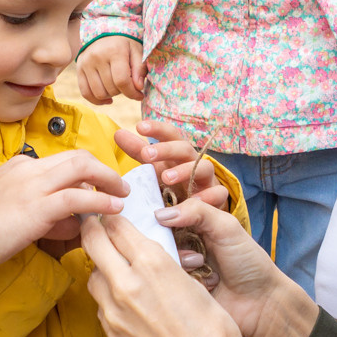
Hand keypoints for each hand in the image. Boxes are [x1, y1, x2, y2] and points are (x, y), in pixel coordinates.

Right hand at [0, 151, 126, 262]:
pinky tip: (113, 209)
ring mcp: (33, 185)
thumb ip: (37, 208)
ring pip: (82, 168)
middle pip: (76, 157)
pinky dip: (100, 201)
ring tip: (121, 195)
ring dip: (108, 180)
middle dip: (102, 170)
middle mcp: (28, 168)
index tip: (96, 188)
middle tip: (117, 186)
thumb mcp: (6, 208)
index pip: (60, 162)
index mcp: (19, 166)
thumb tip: (69, 220)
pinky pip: (78, 198)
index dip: (84, 174)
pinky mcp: (38, 206)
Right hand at [76, 36, 144, 104]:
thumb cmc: (124, 44)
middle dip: (123, 92)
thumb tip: (138, 87)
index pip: (122, 80)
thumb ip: (140, 69)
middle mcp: (97, 56)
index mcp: (115, 50)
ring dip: (111, 96)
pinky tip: (108, 99)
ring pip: (98, 93)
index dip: (132, 93)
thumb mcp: (137, 51)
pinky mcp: (79, 69)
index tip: (139, 95)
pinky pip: (85, 93)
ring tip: (117, 88)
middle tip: (128, 85)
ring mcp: (86, 63)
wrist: (104, 34)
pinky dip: (97, 100)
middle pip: (111, 88)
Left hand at [80, 213, 246, 336]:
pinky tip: (126, 302)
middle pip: (94, 244)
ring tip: (116, 270)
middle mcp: (127, 284)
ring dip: (101, 269)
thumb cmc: (213, 326)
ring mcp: (115, 312)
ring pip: (93, 277)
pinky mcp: (113, 334)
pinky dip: (109, 298)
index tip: (110, 215)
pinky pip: (101, 307)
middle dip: (93, 231)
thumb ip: (160, 263)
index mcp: (152, 264)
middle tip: (94, 226)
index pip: (117, 227)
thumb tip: (142, 253)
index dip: (112, 218)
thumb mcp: (190, 281)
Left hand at [113, 119, 229, 211]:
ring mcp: (207, 180)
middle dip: (166, 149)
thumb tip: (117, 133)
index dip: (157, 128)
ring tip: (166, 179)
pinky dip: (209, 196)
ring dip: (184, 170)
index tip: (139, 126)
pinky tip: (195, 200)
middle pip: (184, 148)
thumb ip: (139, 152)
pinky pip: (219, 193)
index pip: (170, 135)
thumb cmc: (177, 185)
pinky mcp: (217, 198)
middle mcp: (194, 163)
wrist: (204, 210)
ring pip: (203, 167)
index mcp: (178, 154)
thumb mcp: (157, 168)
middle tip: (146, 154)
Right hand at [154, 199, 315, 336]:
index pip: (170, 196)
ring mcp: (175, 259)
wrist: (258, 303)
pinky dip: (179, 273)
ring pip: (157, 248)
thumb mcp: (227, 227)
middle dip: (168, 229)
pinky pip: (161, 272)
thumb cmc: (248, 261)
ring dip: (180, 254)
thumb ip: (197, 211)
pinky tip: (200, 280)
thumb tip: (160, 215)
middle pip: (156, 224)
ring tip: (200, 262)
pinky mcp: (173, 281)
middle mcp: (181, 236)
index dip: (164, 189)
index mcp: (196, 217)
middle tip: (189, 241)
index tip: (166, 183)